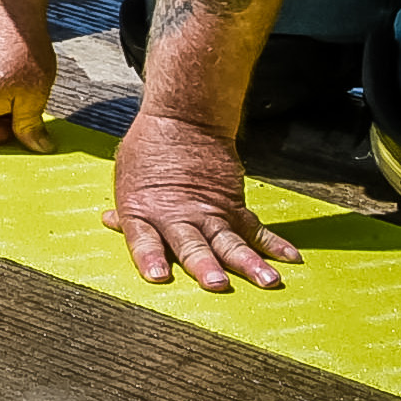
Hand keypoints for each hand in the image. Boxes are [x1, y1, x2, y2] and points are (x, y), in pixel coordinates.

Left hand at [110, 110, 299, 291]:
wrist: (185, 116)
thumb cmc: (151, 147)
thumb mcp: (127, 177)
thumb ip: (127, 208)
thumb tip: (110, 223)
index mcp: (144, 212)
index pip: (144, 240)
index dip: (151, 258)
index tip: (159, 277)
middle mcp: (178, 216)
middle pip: (192, 245)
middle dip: (204, 266)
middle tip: (216, 284)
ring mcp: (209, 212)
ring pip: (230, 242)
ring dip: (248, 263)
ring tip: (267, 281)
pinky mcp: (233, 204)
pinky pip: (255, 229)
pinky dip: (274, 244)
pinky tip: (290, 259)